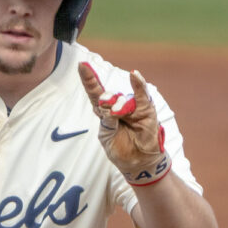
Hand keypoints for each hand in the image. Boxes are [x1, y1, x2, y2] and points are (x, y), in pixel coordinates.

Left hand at [78, 63, 170, 185]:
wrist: (137, 162)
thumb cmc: (120, 148)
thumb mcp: (107, 136)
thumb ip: (107, 122)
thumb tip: (112, 109)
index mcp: (104, 111)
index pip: (94, 91)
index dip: (88, 79)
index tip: (81, 65)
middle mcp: (117, 105)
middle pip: (107, 95)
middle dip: (105, 99)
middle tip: (104, 106)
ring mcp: (132, 106)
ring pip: (122, 99)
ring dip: (119, 106)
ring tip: (118, 115)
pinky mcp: (146, 110)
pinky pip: (142, 95)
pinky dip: (139, 84)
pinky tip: (134, 75)